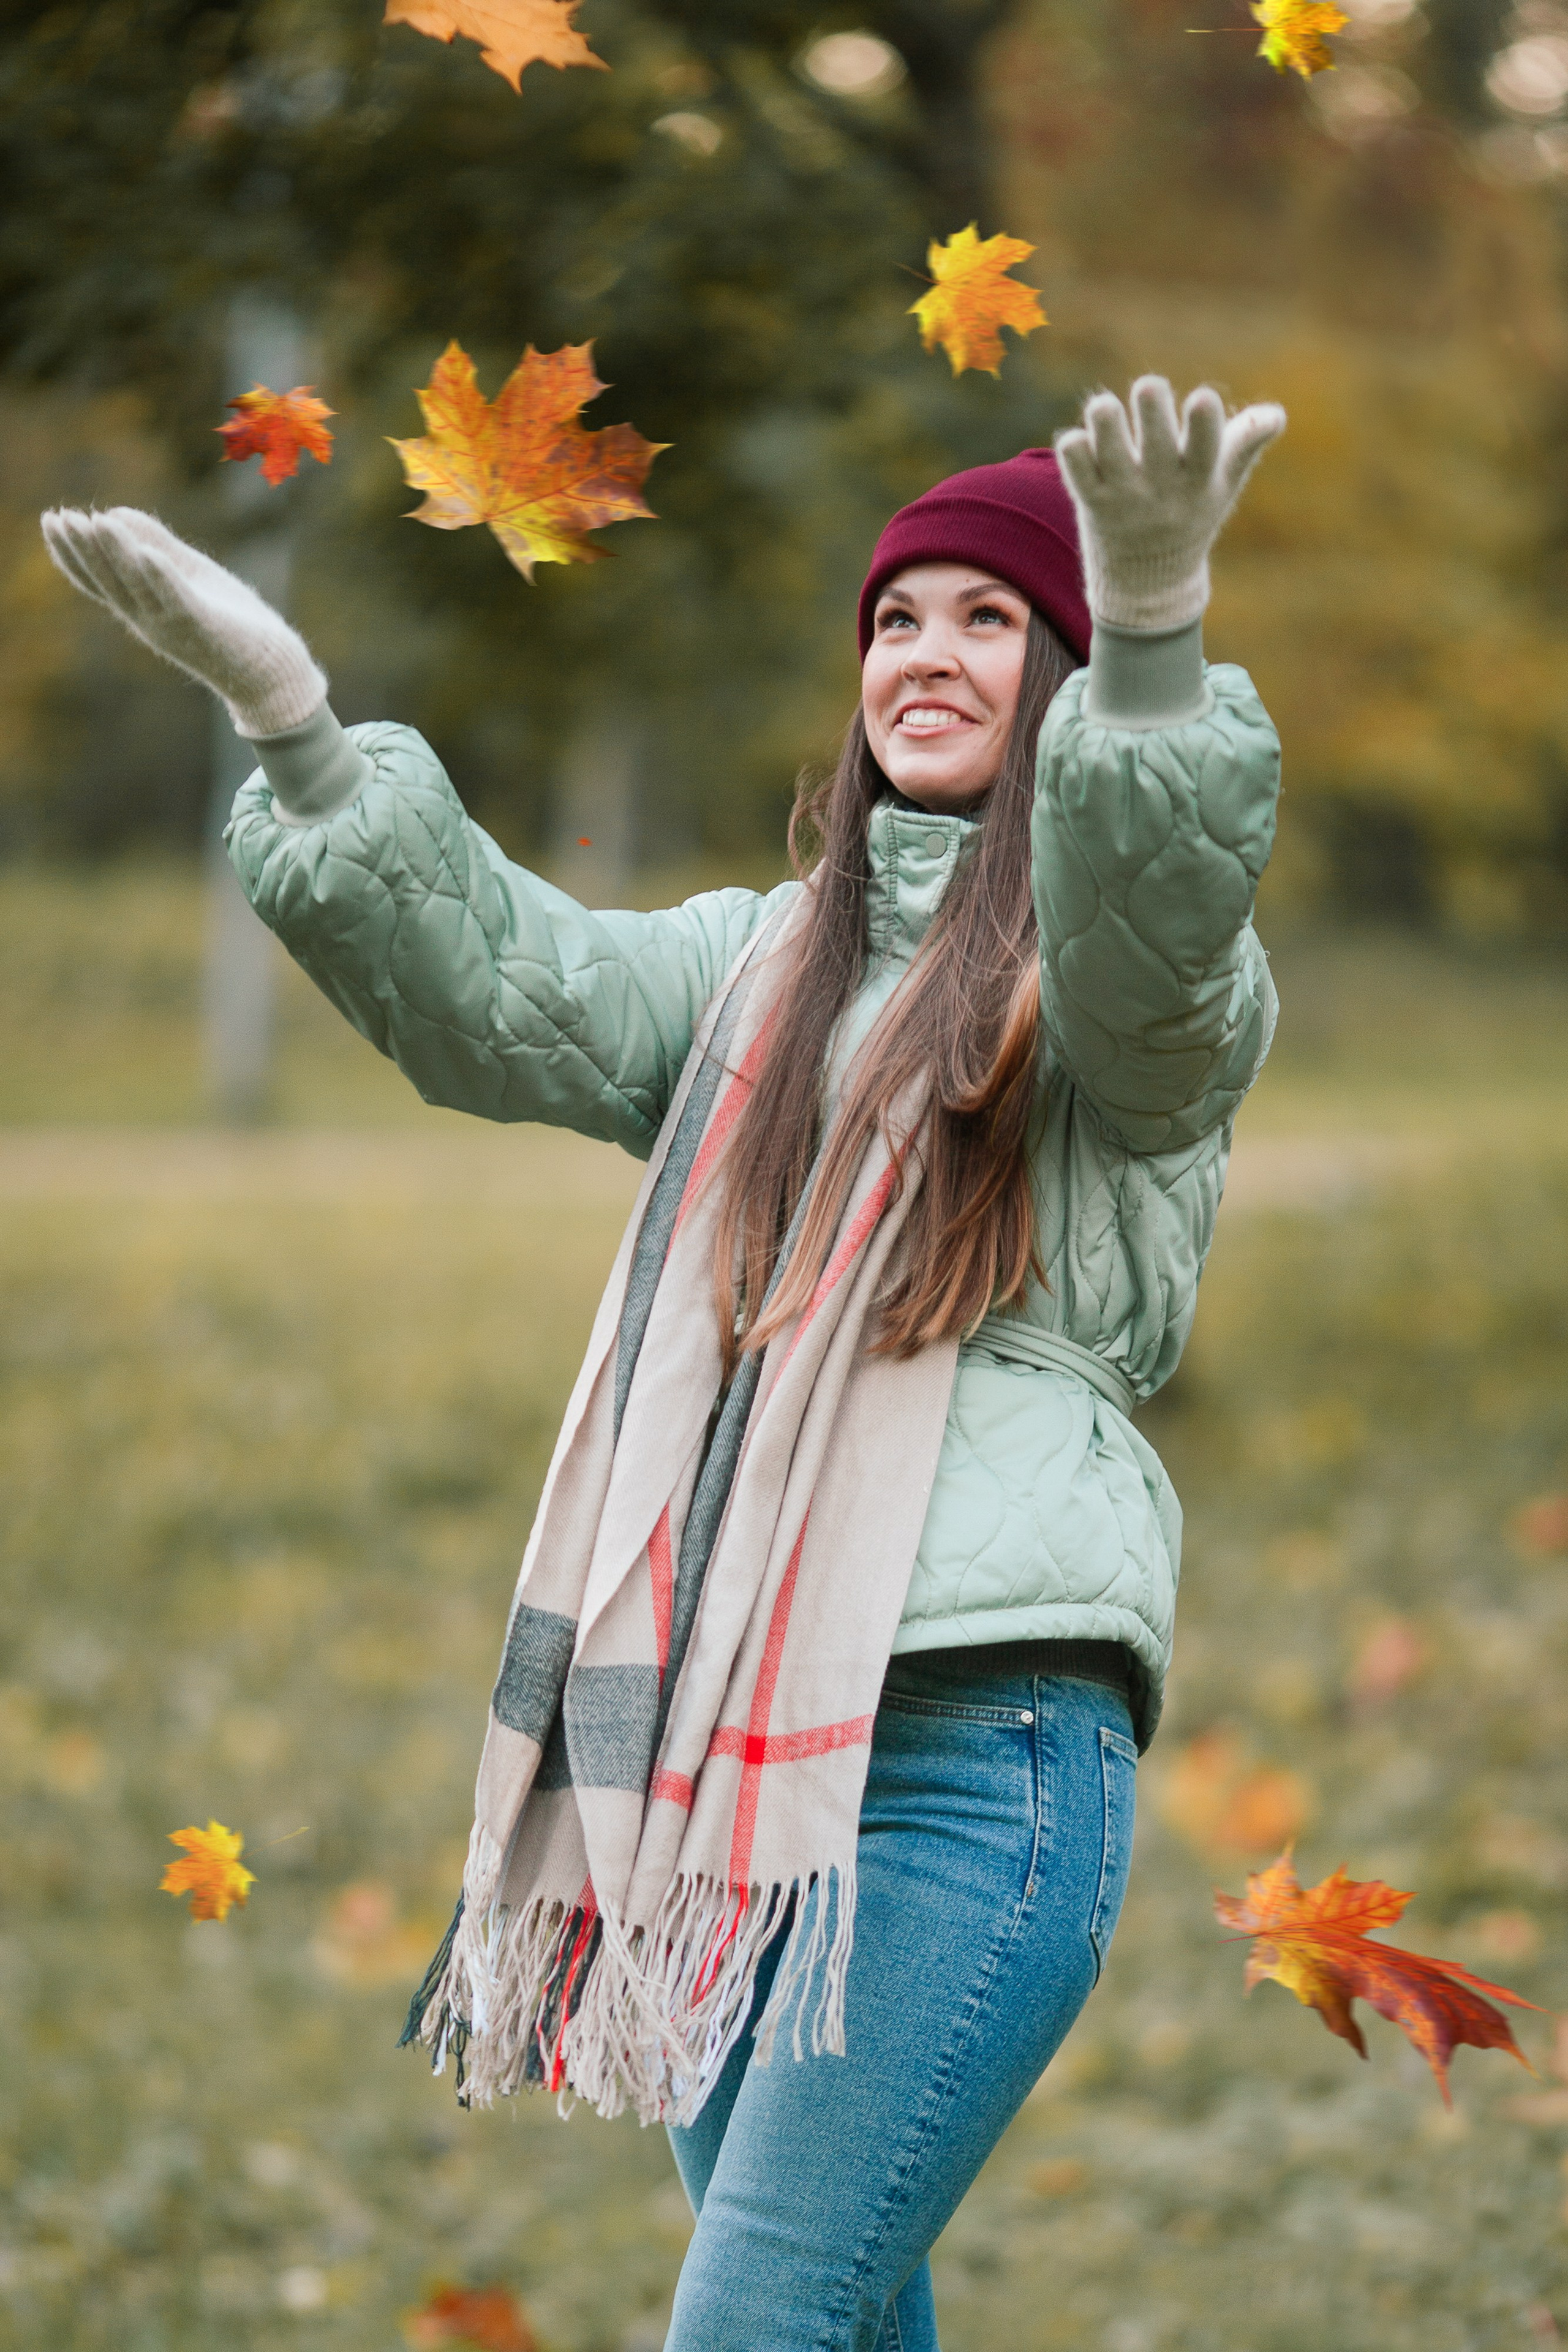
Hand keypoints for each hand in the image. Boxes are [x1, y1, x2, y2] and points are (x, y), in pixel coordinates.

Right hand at [41, 506, 325, 737]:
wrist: (273, 669)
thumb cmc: (232, 622)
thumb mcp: (190, 574)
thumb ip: (157, 544)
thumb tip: (115, 512)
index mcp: (144, 608)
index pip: (98, 579)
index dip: (72, 552)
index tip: (51, 520)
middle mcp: (150, 619)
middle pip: (108, 581)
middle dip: (83, 550)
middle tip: (59, 517)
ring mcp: (175, 625)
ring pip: (138, 587)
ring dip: (117, 554)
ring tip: (96, 521)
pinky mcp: (205, 627)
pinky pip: (179, 601)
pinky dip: (163, 578)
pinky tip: (148, 554)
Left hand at [1054, 377, 1285, 633]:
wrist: (1147, 581)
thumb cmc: (1191, 514)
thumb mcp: (1223, 484)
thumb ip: (1245, 444)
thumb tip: (1275, 415)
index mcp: (1199, 479)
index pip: (1206, 448)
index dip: (1204, 422)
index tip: (1202, 397)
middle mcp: (1161, 488)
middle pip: (1156, 441)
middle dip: (1152, 406)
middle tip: (1149, 387)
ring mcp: (1124, 496)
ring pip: (1110, 450)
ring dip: (1105, 421)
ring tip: (1104, 407)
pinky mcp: (1092, 502)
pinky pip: (1077, 473)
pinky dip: (1074, 452)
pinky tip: (1078, 441)